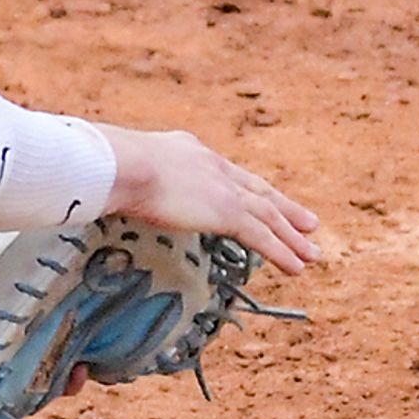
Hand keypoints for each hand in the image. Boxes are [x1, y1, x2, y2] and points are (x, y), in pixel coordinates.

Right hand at [95, 126, 321, 273]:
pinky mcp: (226, 212)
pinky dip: (283, 252)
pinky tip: (299, 266)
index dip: (248, 189)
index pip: (228, 174)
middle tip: (308, 223)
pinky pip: (263, 237)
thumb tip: (106, 185)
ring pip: (268, 217)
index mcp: (191, 152)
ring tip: (313, 252)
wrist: (119, 163)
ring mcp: (223, 189)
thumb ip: (127, 178)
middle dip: (284, 209)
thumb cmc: (107, 166)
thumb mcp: (122, 167)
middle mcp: (214, 167)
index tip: (263, 198)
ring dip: (292, 237)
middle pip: (258, 192)